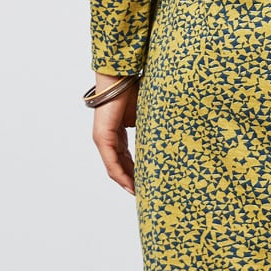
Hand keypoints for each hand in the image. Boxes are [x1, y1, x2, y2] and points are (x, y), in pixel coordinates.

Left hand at [91, 74, 139, 195]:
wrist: (119, 77)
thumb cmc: (132, 88)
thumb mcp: (144, 113)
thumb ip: (150, 126)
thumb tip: (168, 134)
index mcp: (117, 132)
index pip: (126, 157)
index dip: (136, 171)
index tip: (147, 181)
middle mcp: (108, 138)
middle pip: (120, 165)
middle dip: (132, 180)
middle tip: (145, 193)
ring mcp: (103, 139)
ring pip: (115, 167)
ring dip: (127, 182)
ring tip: (139, 193)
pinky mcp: (102, 138)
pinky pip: (111, 162)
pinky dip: (120, 175)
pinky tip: (130, 185)